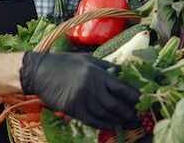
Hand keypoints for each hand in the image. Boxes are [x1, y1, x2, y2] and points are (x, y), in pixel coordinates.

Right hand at [20, 52, 140, 129]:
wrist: (40, 72)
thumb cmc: (65, 62)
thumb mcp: (88, 59)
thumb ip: (106, 66)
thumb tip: (123, 72)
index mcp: (98, 73)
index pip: (122, 87)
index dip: (134, 96)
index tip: (143, 101)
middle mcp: (92, 88)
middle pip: (116, 105)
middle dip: (129, 113)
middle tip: (139, 117)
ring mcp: (82, 100)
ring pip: (105, 115)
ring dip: (119, 121)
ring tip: (129, 123)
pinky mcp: (73, 110)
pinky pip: (92, 120)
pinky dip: (103, 124)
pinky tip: (111, 125)